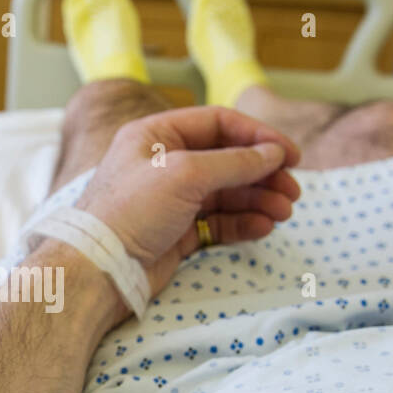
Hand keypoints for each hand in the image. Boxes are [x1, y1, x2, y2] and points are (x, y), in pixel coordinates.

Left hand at [75, 106, 301, 300]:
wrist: (99, 269)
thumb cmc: (129, 212)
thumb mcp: (185, 174)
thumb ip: (233, 162)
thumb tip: (272, 154)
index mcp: (156, 135)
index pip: (218, 123)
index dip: (258, 136)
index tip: (290, 155)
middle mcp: (163, 163)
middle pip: (226, 159)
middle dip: (262, 174)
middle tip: (293, 192)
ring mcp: (170, 199)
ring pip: (225, 193)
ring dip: (257, 200)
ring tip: (283, 213)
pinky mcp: (175, 232)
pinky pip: (217, 222)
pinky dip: (242, 223)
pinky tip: (263, 227)